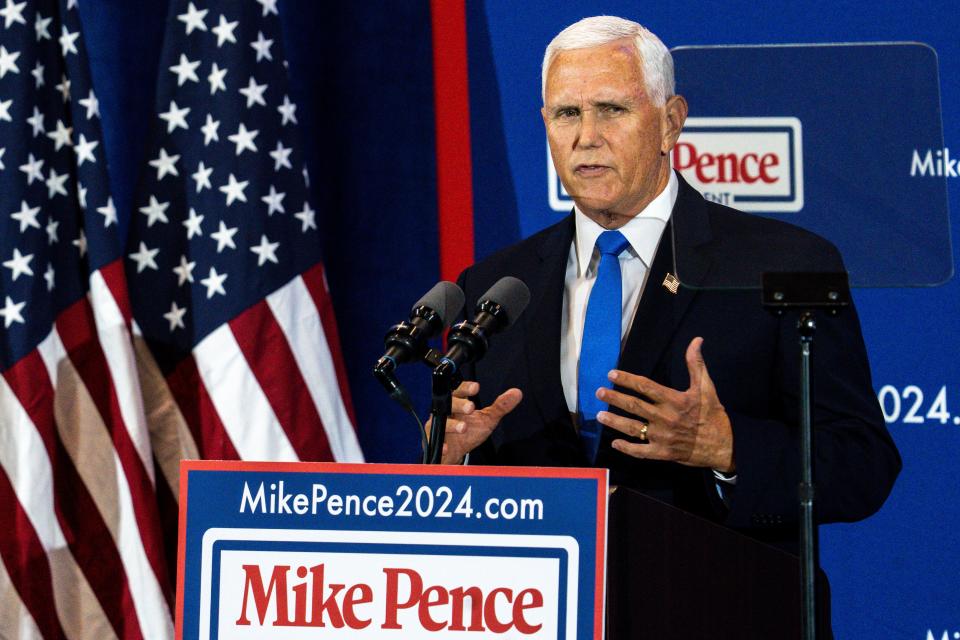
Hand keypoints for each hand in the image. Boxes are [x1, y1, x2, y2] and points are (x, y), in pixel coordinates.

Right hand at [429, 381, 521, 463]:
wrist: (454, 453)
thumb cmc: (468, 432)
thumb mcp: (487, 419)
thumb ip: (500, 407)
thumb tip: (517, 393)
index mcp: (458, 403)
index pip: (459, 391)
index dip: (466, 388)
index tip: (476, 388)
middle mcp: (445, 412)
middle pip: (448, 403)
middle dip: (459, 404)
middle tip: (471, 408)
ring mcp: (436, 427)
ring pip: (439, 422)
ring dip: (451, 424)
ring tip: (463, 427)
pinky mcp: (433, 442)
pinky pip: (433, 442)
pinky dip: (440, 445)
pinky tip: (446, 447)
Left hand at [595, 337, 734, 471]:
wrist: (724, 445)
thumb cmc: (713, 414)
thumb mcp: (706, 387)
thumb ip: (696, 364)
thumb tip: (696, 340)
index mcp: (674, 400)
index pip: (645, 387)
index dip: (627, 380)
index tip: (611, 374)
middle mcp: (665, 418)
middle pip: (634, 406)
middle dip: (614, 398)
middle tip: (598, 392)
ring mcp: (662, 437)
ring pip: (633, 428)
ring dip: (614, 421)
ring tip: (599, 415)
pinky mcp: (663, 453)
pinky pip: (641, 451)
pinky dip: (627, 448)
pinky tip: (614, 443)